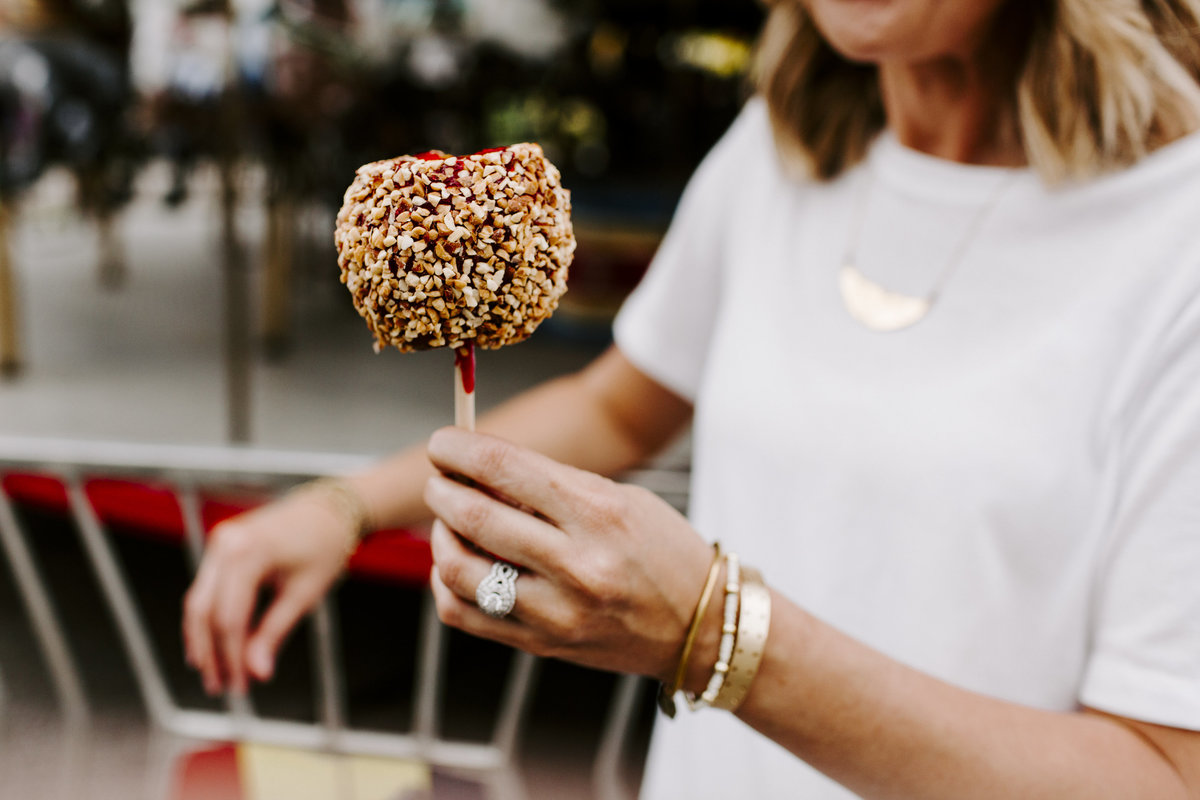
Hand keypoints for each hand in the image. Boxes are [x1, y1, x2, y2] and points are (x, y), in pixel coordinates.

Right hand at [182, 489, 352, 694]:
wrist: (331, 510)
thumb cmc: (324, 548)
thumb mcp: (304, 594)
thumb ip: (274, 633)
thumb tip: (257, 674)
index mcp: (248, 553)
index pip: (229, 618)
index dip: (231, 657)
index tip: (241, 686)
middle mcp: (225, 544)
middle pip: (204, 611)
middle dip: (210, 654)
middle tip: (220, 687)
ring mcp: (220, 542)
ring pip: (199, 601)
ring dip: (204, 640)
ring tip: (215, 674)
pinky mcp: (222, 546)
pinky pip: (207, 588)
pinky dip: (211, 619)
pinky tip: (215, 646)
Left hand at [423, 427, 712, 681]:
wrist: (700, 627)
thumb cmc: (662, 552)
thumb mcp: (620, 499)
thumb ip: (552, 485)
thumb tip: (480, 469)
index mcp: (600, 513)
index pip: (506, 468)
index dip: (460, 450)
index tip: (442, 442)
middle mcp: (577, 564)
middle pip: (475, 516)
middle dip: (442, 490)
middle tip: (440, 480)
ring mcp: (557, 611)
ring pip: (459, 569)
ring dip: (440, 536)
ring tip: (449, 523)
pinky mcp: (542, 643)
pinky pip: (464, 614)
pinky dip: (448, 583)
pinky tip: (460, 565)